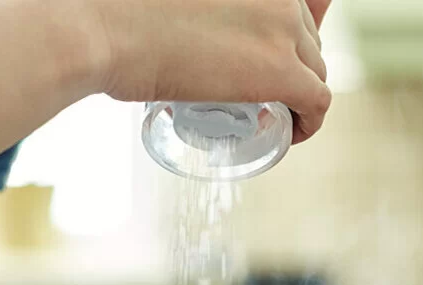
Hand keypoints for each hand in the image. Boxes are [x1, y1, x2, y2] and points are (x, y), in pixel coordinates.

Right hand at [85, 0, 333, 141]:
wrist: (105, 30)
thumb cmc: (119, 14)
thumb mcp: (169, 0)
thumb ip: (188, 8)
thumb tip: (184, 33)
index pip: (294, 8)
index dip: (281, 39)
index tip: (259, 59)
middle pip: (306, 36)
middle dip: (290, 65)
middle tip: (257, 92)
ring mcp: (282, 29)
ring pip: (315, 69)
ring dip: (297, 94)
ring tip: (266, 113)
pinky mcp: (279, 70)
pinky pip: (317, 102)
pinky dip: (309, 122)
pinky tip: (291, 133)